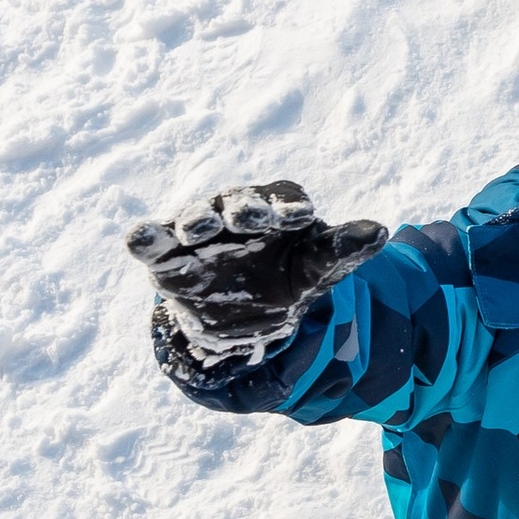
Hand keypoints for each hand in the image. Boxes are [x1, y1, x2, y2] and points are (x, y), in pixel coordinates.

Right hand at [124, 181, 381, 366]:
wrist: (242, 320)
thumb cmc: (286, 282)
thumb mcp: (317, 271)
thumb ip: (343, 251)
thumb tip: (381, 232)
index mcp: (276, 209)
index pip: (284, 198)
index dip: (289, 206)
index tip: (300, 217)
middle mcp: (235, 212)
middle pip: (238, 203)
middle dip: (243, 209)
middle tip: (249, 218)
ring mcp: (198, 233)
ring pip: (195, 218)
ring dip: (195, 220)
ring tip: (198, 229)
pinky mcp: (167, 257)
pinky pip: (154, 243)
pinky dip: (145, 237)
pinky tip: (137, 237)